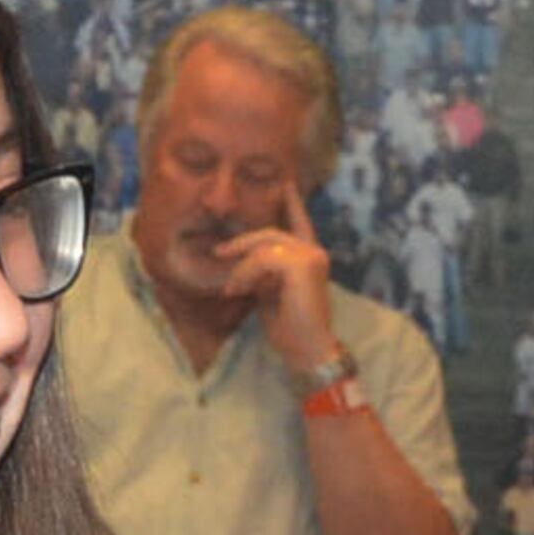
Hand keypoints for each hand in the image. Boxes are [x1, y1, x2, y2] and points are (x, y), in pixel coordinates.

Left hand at [211, 183, 341, 376]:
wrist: (307, 350)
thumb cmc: (290, 328)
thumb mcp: (270, 292)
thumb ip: (263, 272)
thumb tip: (243, 262)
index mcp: (310, 257)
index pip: (300, 222)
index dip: (292, 203)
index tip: (286, 184)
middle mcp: (315, 252)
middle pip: (271, 233)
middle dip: (242, 242)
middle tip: (218, 252)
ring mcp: (311, 256)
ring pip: (265, 246)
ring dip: (242, 267)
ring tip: (232, 290)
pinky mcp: (303, 265)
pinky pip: (264, 259)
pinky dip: (246, 274)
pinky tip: (240, 291)